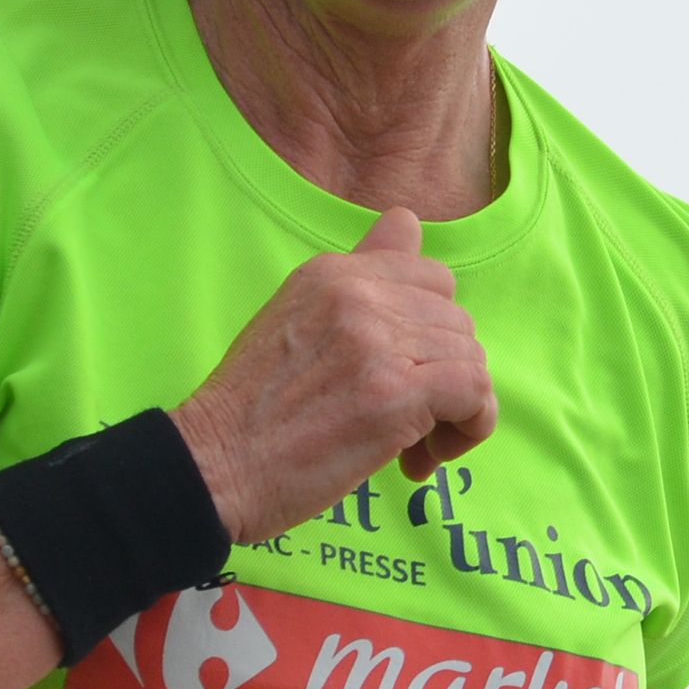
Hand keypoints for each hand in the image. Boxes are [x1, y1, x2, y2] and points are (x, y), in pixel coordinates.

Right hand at [171, 208, 494, 538]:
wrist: (212, 466)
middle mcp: (358, 294)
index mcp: (332, 272)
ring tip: (410, 451)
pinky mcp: (395, 393)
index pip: (431, 275)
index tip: (405, 371)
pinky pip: (475, 392)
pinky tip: (426, 459)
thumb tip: (408, 223)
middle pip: (457, 321)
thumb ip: (359, 273)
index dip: (432, 330)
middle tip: (408, 424)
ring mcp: (377, 341)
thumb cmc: (250, 409)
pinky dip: (469, 427)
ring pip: (470, 357)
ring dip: (455, 411)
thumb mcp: (293, 315)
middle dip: (444, 375)